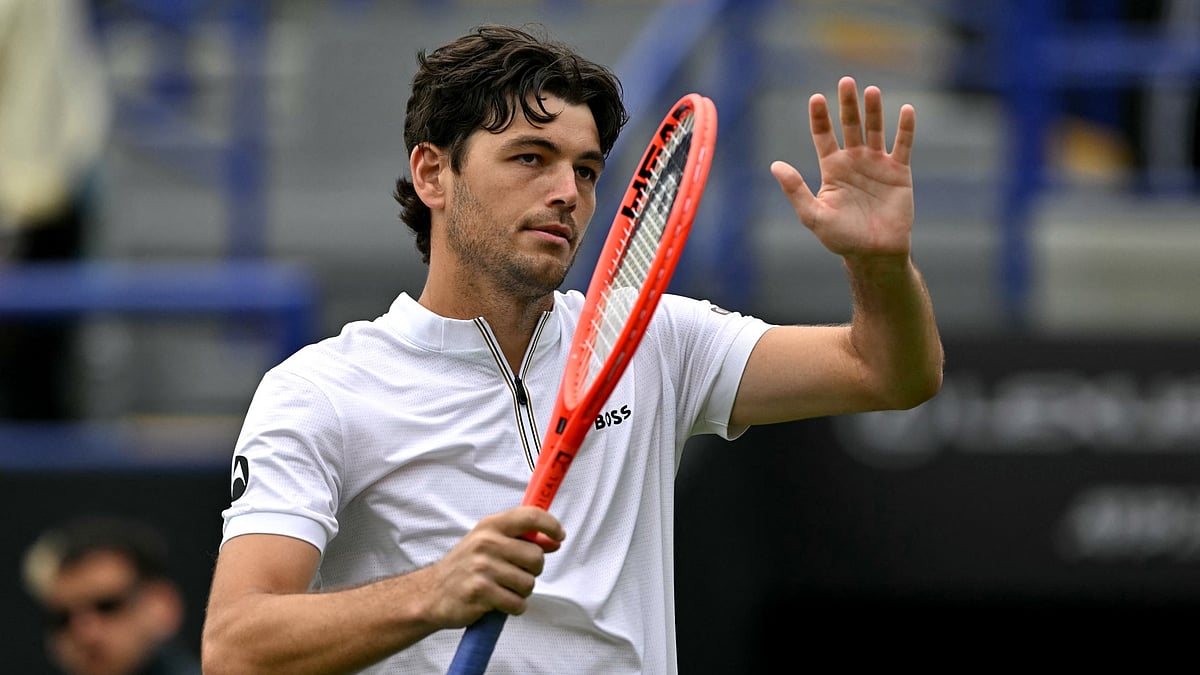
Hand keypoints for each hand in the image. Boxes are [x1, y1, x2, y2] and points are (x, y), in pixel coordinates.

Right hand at [424, 506, 564, 627]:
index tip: (559, 536)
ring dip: (521, 592)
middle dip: (532, 571)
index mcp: (491, 526)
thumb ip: (522, 539)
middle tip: (514, 575)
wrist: (432, 593)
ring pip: (528, 583)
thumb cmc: (466, 567)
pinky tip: (498, 602)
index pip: (530, 516)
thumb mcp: (490, 543)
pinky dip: (513, 607)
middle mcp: (486, 542)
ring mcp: (482, 567)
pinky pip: (517, 603)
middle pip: (536, 558)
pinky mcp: (480, 592)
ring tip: (502, 589)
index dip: (551, 525)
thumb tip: (555, 541)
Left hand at [770, 76, 915, 261]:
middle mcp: (854, 161)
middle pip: (850, 125)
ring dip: (874, 110)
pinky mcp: (899, 172)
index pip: (823, 135)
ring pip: (875, 130)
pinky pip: (903, 145)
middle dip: (847, 104)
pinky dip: (905, 128)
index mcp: (832, 168)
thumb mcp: (813, 214)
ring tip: (872, 90)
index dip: (820, 117)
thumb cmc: (841, 238)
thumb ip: (795, 190)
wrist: (874, 254)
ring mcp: (877, 164)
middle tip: (845, 81)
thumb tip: (775, 165)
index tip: (816, 98)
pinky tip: (906, 109)